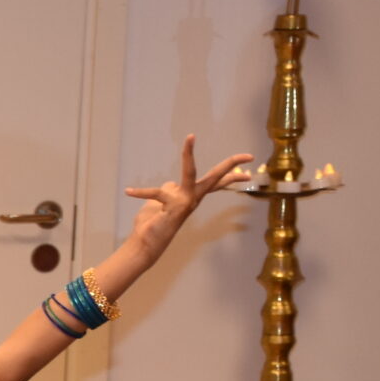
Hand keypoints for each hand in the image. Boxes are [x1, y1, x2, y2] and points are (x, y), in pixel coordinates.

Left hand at [125, 135, 254, 248]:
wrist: (146, 243)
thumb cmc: (154, 222)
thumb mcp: (163, 201)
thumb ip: (169, 190)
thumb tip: (170, 185)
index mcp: (193, 196)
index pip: (217, 182)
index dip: (233, 172)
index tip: (250, 162)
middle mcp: (193, 198)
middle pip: (216, 177)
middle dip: (231, 164)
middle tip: (249, 155)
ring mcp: (184, 202)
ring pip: (190, 172)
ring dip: (188, 154)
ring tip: (191, 137)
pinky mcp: (171, 206)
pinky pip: (155, 193)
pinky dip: (140, 192)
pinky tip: (128, 191)